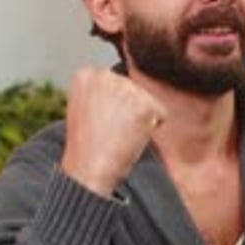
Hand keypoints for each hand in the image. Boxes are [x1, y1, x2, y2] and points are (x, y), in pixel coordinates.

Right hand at [61, 67, 166, 196]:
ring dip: (141, 120)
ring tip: (119, 135)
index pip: (115, 83)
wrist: (88, 169)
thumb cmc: (87, 146)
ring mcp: (125, 87)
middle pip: (133, 89)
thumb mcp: (84, 109)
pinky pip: (160, 113)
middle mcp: (104, 75)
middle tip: (110, 131)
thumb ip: (102, 92)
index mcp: (86, 74)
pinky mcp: (144, 103)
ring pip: (147, 101)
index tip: (98, 121)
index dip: (112, 106)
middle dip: (129, 110)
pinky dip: (153, 128)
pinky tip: (132, 137)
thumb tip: (126, 86)